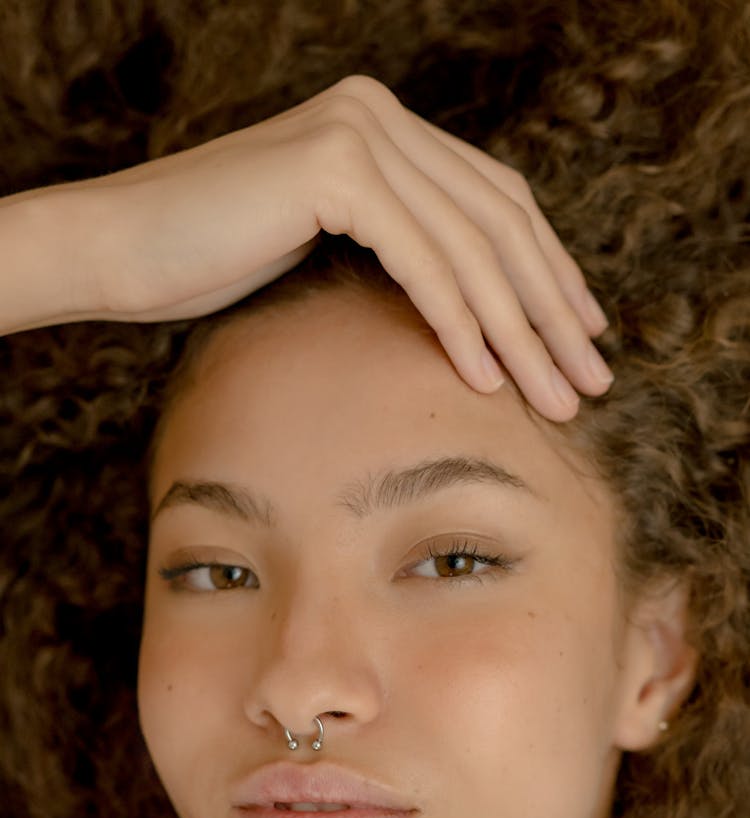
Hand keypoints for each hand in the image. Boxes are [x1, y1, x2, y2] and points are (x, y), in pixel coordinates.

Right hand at [43, 75, 608, 418]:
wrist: (120, 248)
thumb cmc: (210, 262)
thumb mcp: (323, 248)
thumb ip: (395, 249)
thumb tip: (469, 309)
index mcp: (386, 129)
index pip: (496, 204)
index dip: (549, 272)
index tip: (581, 335)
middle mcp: (381, 117)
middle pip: (501, 223)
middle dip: (553, 311)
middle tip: (590, 380)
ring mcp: (359, 133)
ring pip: (472, 247)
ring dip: (521, 332)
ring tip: (554, 397)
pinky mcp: (334, 169)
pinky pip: (423, 261)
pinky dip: (460, 324)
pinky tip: (486, 377)